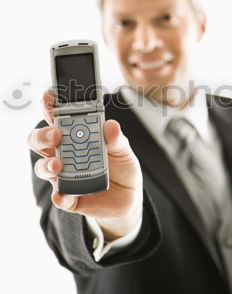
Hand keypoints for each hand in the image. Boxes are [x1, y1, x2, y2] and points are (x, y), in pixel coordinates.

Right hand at [28, 90, 142, 240]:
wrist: (128, 197)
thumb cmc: (121, 167)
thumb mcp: (124, 149)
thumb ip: (117, 139)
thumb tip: (111, 126)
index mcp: (74, 135)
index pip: (56, 116)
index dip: (49, 105)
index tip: (49, 96)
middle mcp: (63, 153)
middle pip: (40, 139)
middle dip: (43, 134)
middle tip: (55, 134)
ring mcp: (63, 175)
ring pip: (43, 167)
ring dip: (46, 164)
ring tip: (58, 165)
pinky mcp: (70, 197)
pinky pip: (59, 197)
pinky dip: (60, 196)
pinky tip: (63, 195)